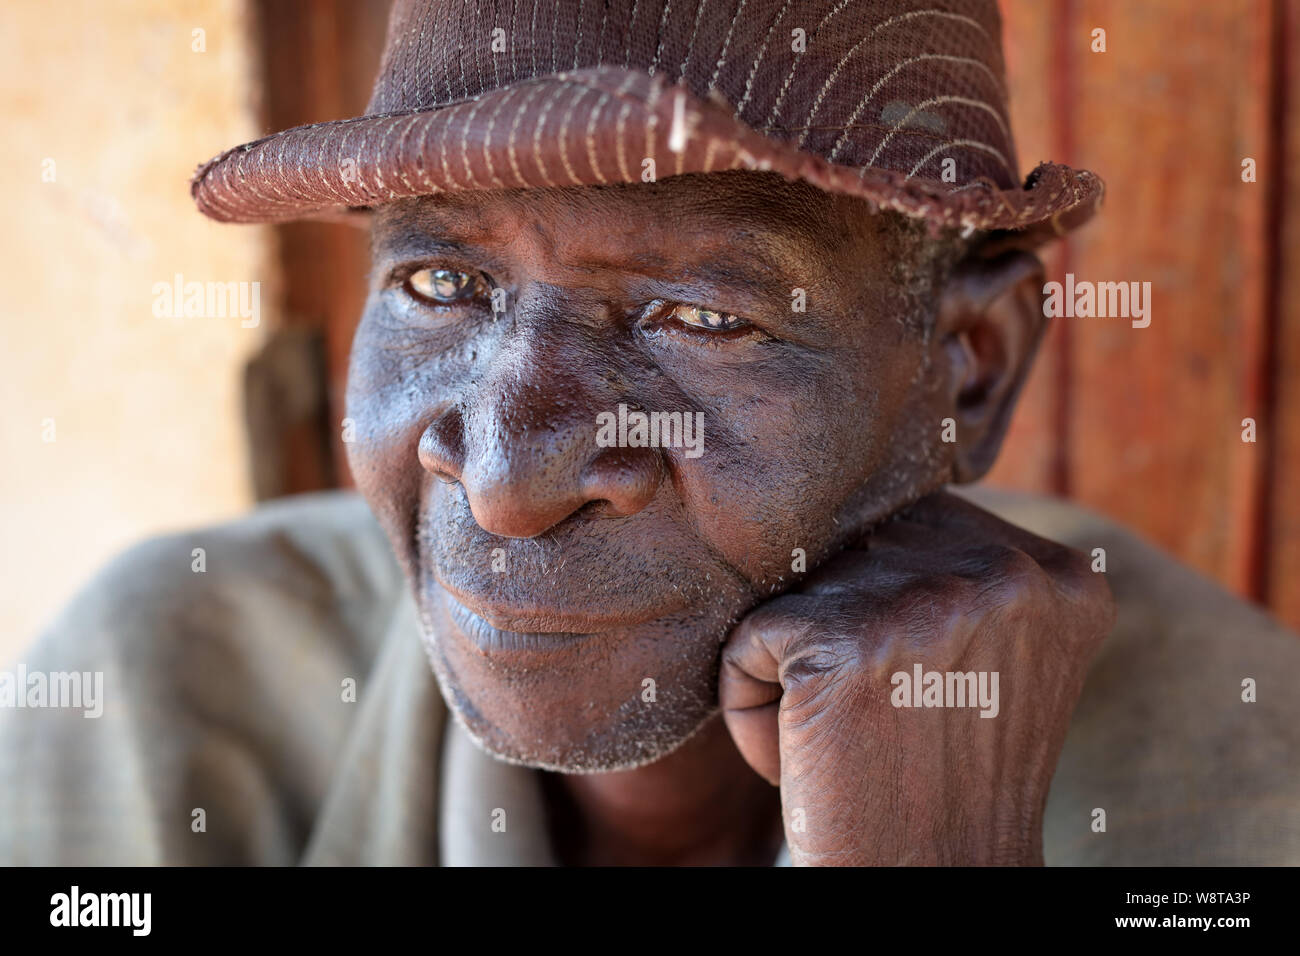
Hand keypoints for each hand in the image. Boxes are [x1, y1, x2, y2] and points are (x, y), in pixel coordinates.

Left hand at [719, 490, 1115, 864]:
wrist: (931, 886)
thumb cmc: (942, 780)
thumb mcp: (994, 659)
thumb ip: (963, 573)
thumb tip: (869, 487)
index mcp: (1060, 574)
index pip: (919, 532)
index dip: (890, 618)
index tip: (925, 699)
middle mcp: (1005, 573)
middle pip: (857, 553)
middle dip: (842, 635)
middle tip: (884, 722)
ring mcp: (925, 601)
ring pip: (800, 592)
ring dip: (798, 668)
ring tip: (851, 737)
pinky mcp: (839, 637)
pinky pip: (747, 641)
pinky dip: (752, 706)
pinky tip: (811, 758)